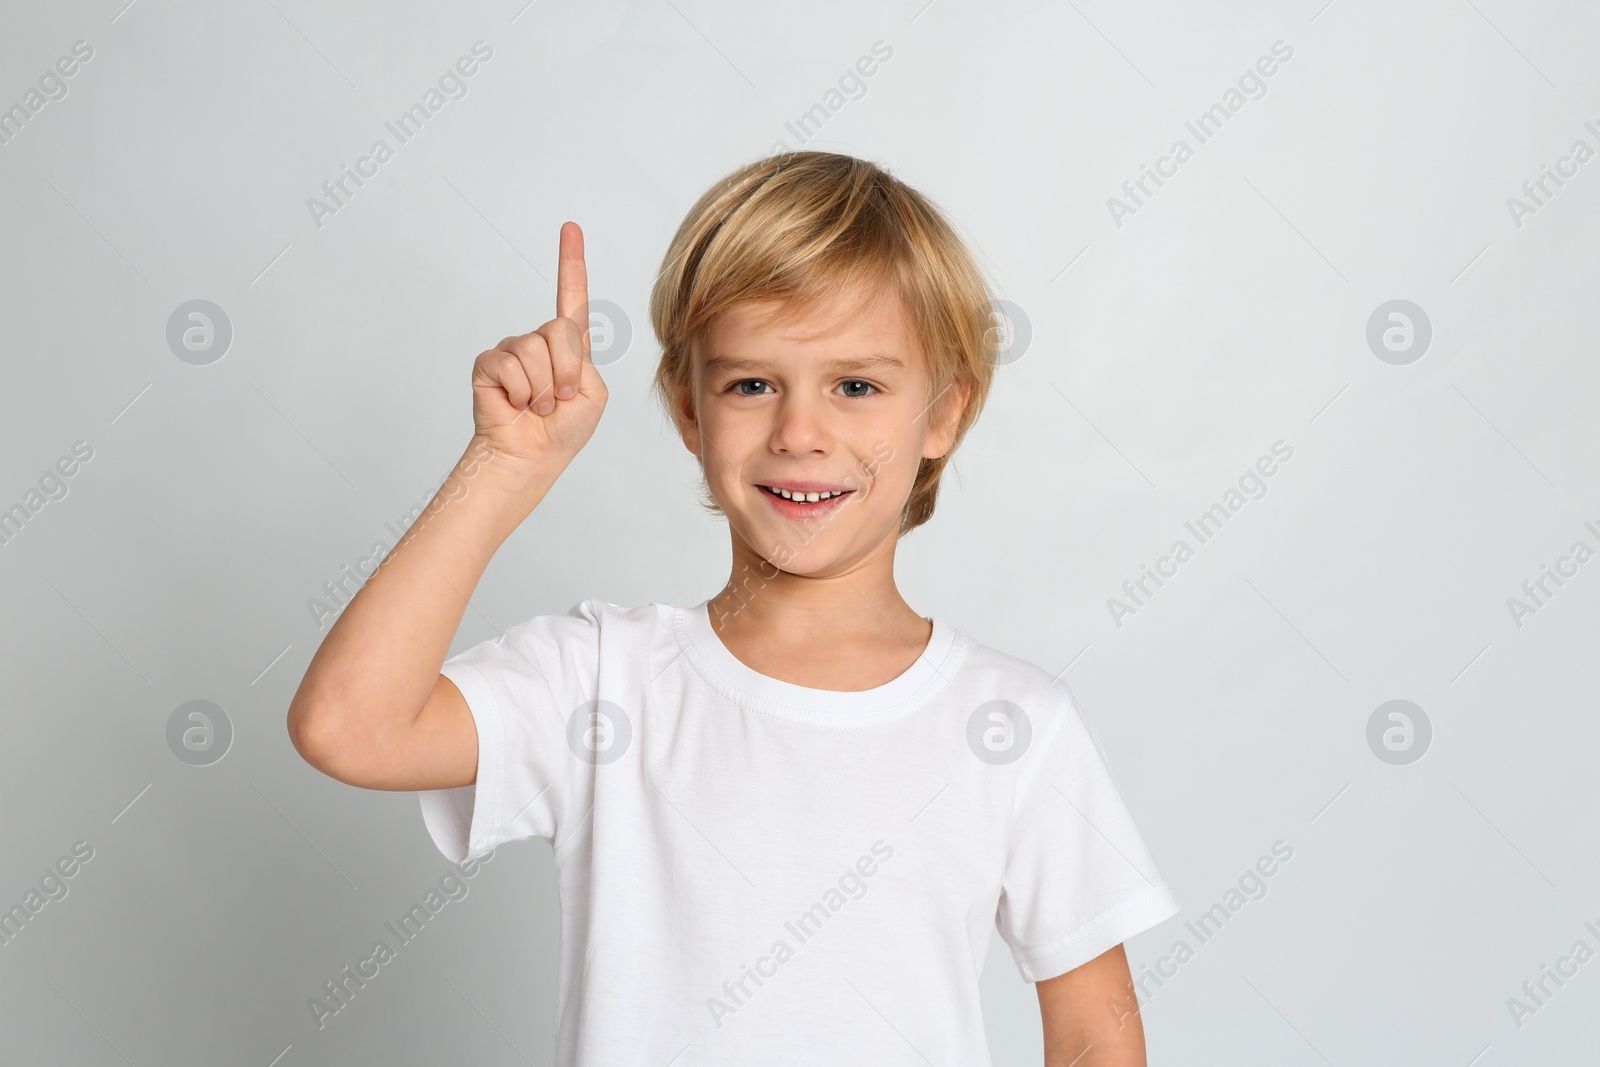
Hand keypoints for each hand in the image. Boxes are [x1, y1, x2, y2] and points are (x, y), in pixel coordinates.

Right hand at [469, 221, 607, 478]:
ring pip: (535, 349)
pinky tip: (516, 403)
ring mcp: (512, 350)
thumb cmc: (563, 430)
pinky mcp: (488, 363)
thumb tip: (551, 344)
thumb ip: (582, 360)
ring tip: (539, 405)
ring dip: (544, 387)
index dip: (571, 261)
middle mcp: (539, 341)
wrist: (532, 457)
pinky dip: (520, 391)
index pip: (571, 296)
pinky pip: (509, 364)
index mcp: (569, 346)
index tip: (571, 227)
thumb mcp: (592, 393)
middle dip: (566, 370)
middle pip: (560, 330)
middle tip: (559, 399)